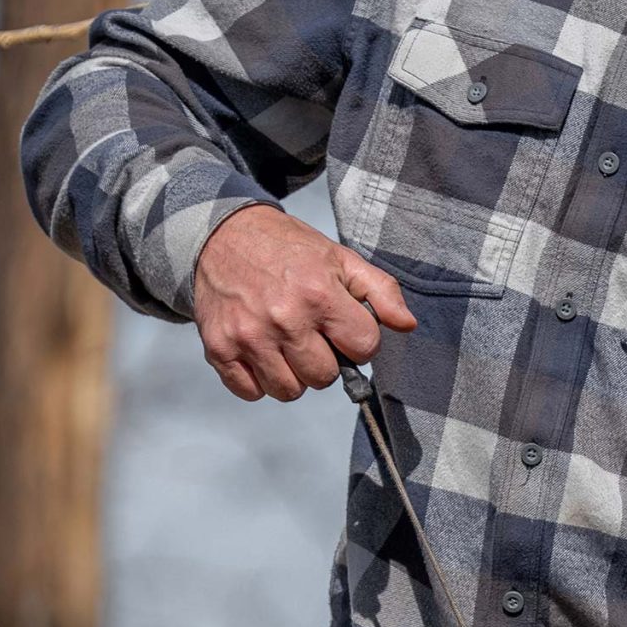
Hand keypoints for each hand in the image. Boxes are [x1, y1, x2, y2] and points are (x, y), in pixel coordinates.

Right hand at [194, 205, 415, 401]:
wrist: (223, 234)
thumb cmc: (288, 250)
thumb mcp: (340, 259)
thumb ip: (381, 291)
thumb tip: (407, 324)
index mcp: (319, 294)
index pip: (363, 349)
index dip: (358, 341)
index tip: (342, 327)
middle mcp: (284, 318)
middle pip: (324, 377)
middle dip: (325, 361)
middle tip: (311, 335)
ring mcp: (249, 336)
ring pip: (289, 391)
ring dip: (293, 375)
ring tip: (286, 345)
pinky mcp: (219, 348)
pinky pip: (251, 392)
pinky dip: (258, 380)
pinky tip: (261, 353)